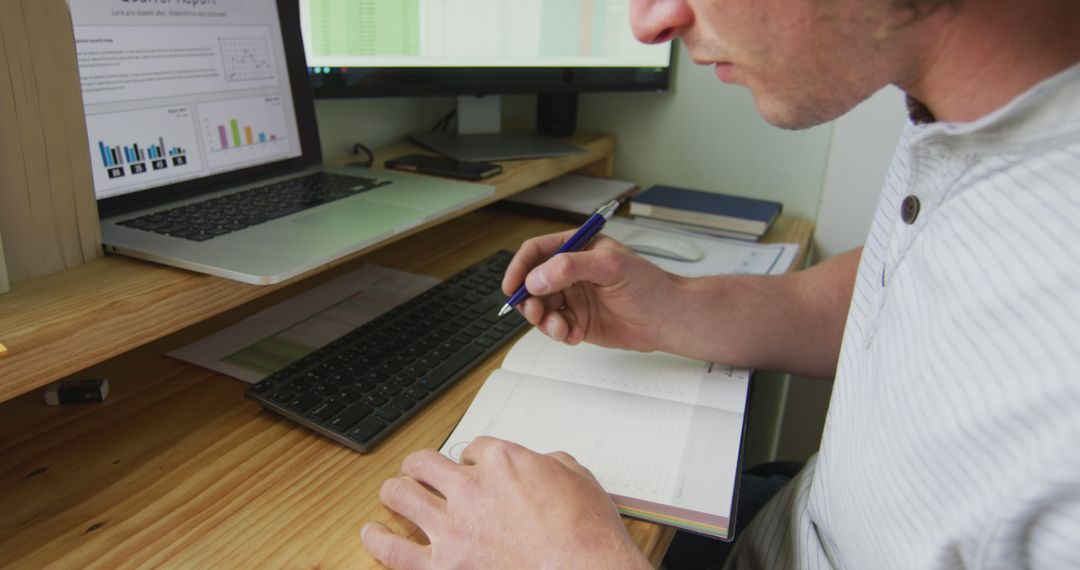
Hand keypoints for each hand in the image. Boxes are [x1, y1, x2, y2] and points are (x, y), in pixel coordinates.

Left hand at [361, 437, 648, 569]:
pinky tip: (371, 533)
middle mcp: (469, 488)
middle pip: (426, 463)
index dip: (473, 458)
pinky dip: (377, 539)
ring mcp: (451, 527)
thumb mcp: (578, 479)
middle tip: (420, 470)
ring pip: (401, 494)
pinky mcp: (441, 566)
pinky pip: (393, 550)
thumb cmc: (586, 536)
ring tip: (392, 492)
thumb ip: (551, 465)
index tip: (475, 467)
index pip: (473, 448)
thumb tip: (545, 463)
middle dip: (422, 465)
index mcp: (501, 461)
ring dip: (395, 490)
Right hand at [502, 230, 685, 351]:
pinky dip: (558, 333)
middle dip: (529, 300)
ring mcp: (574, 297)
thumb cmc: (649, 286)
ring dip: (544, 321)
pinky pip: (555, 328)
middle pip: (532, 283)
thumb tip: (537, 277)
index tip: (512, 286)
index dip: (520, 267)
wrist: (668, 319)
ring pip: (541, 309)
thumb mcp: (611, 266)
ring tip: (560, 328)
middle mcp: (571, 272)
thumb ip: (571, 267)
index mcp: (577, 249)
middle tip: (536, 313)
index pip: (537, 252)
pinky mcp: (578, 321)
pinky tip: (574, 335)